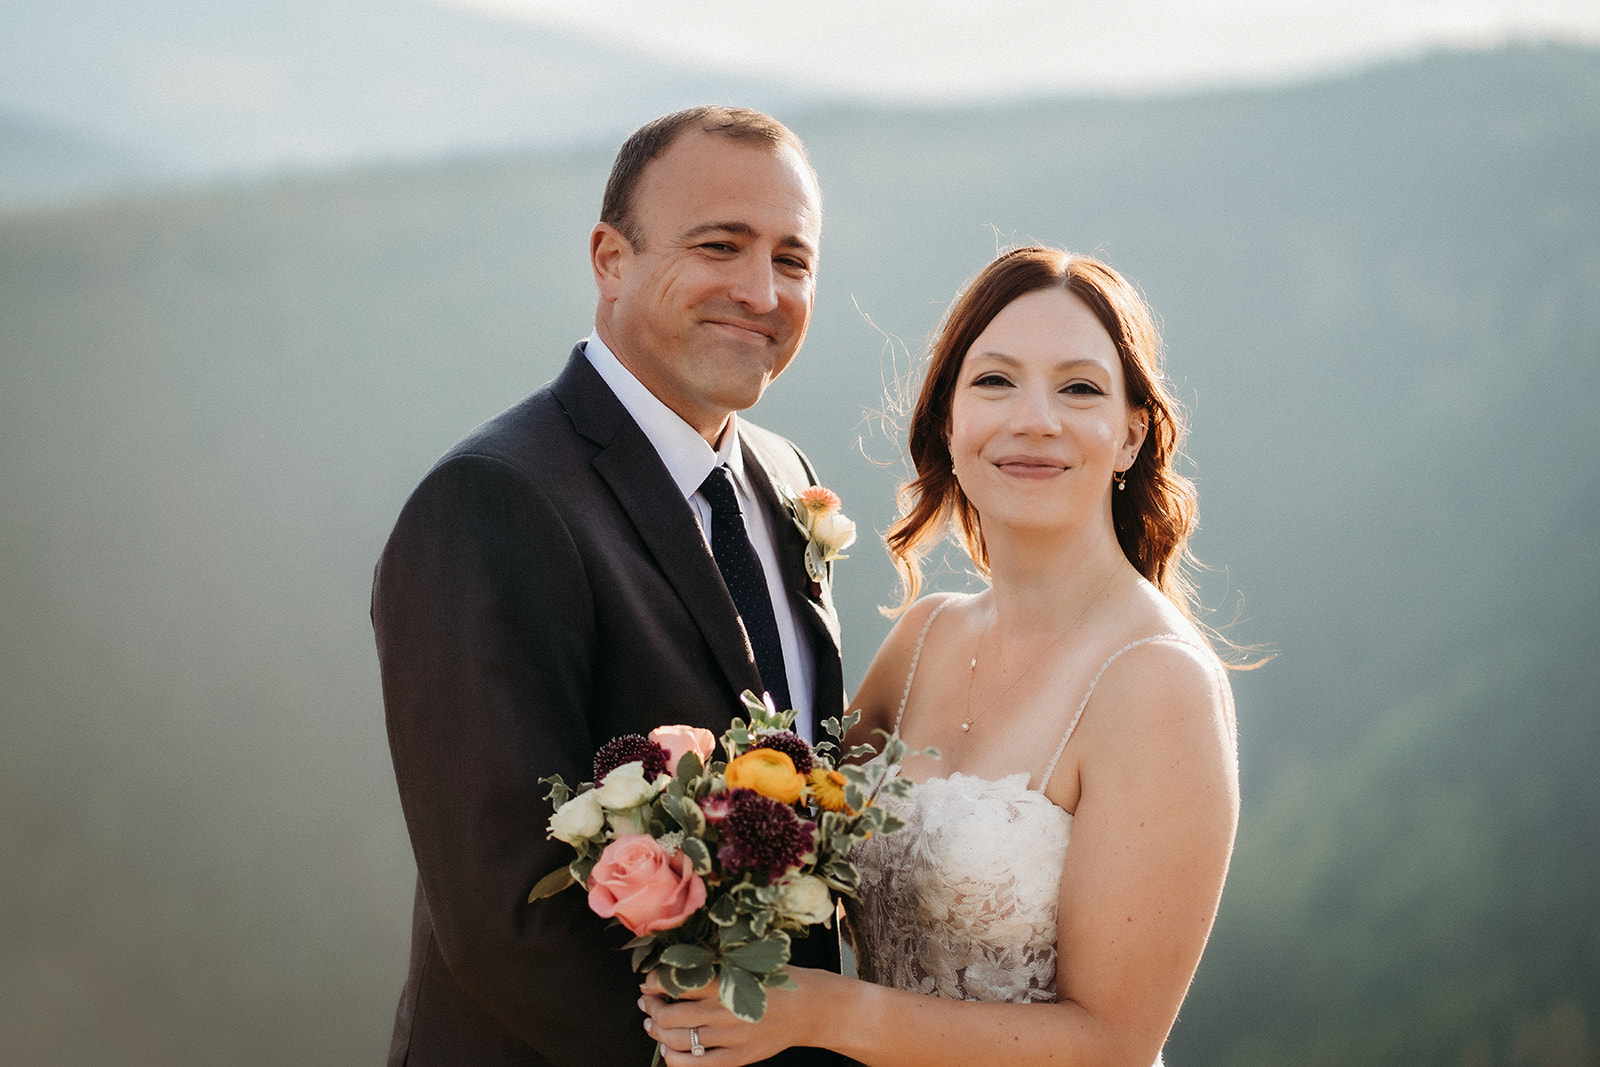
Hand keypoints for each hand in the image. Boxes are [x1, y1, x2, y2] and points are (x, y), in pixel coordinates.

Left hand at [638, 967, 817, 1065]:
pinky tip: (668, 1049)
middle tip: (648, 1002)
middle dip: (652, 1007)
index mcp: (727, 983)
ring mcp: (729, 1039)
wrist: (810, 1009)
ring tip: (652, 1023)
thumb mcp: (749, 962)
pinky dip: (673, 1058)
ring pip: (675, 1041)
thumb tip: (678, 963)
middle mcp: (724, 1012)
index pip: (676, 983)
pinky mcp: (736, 1059)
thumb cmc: (779, 981)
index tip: (649, 981)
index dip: (655, 983)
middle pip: (669, 1015)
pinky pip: (693, 1066)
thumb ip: (716, 964)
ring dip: (656, 1032)